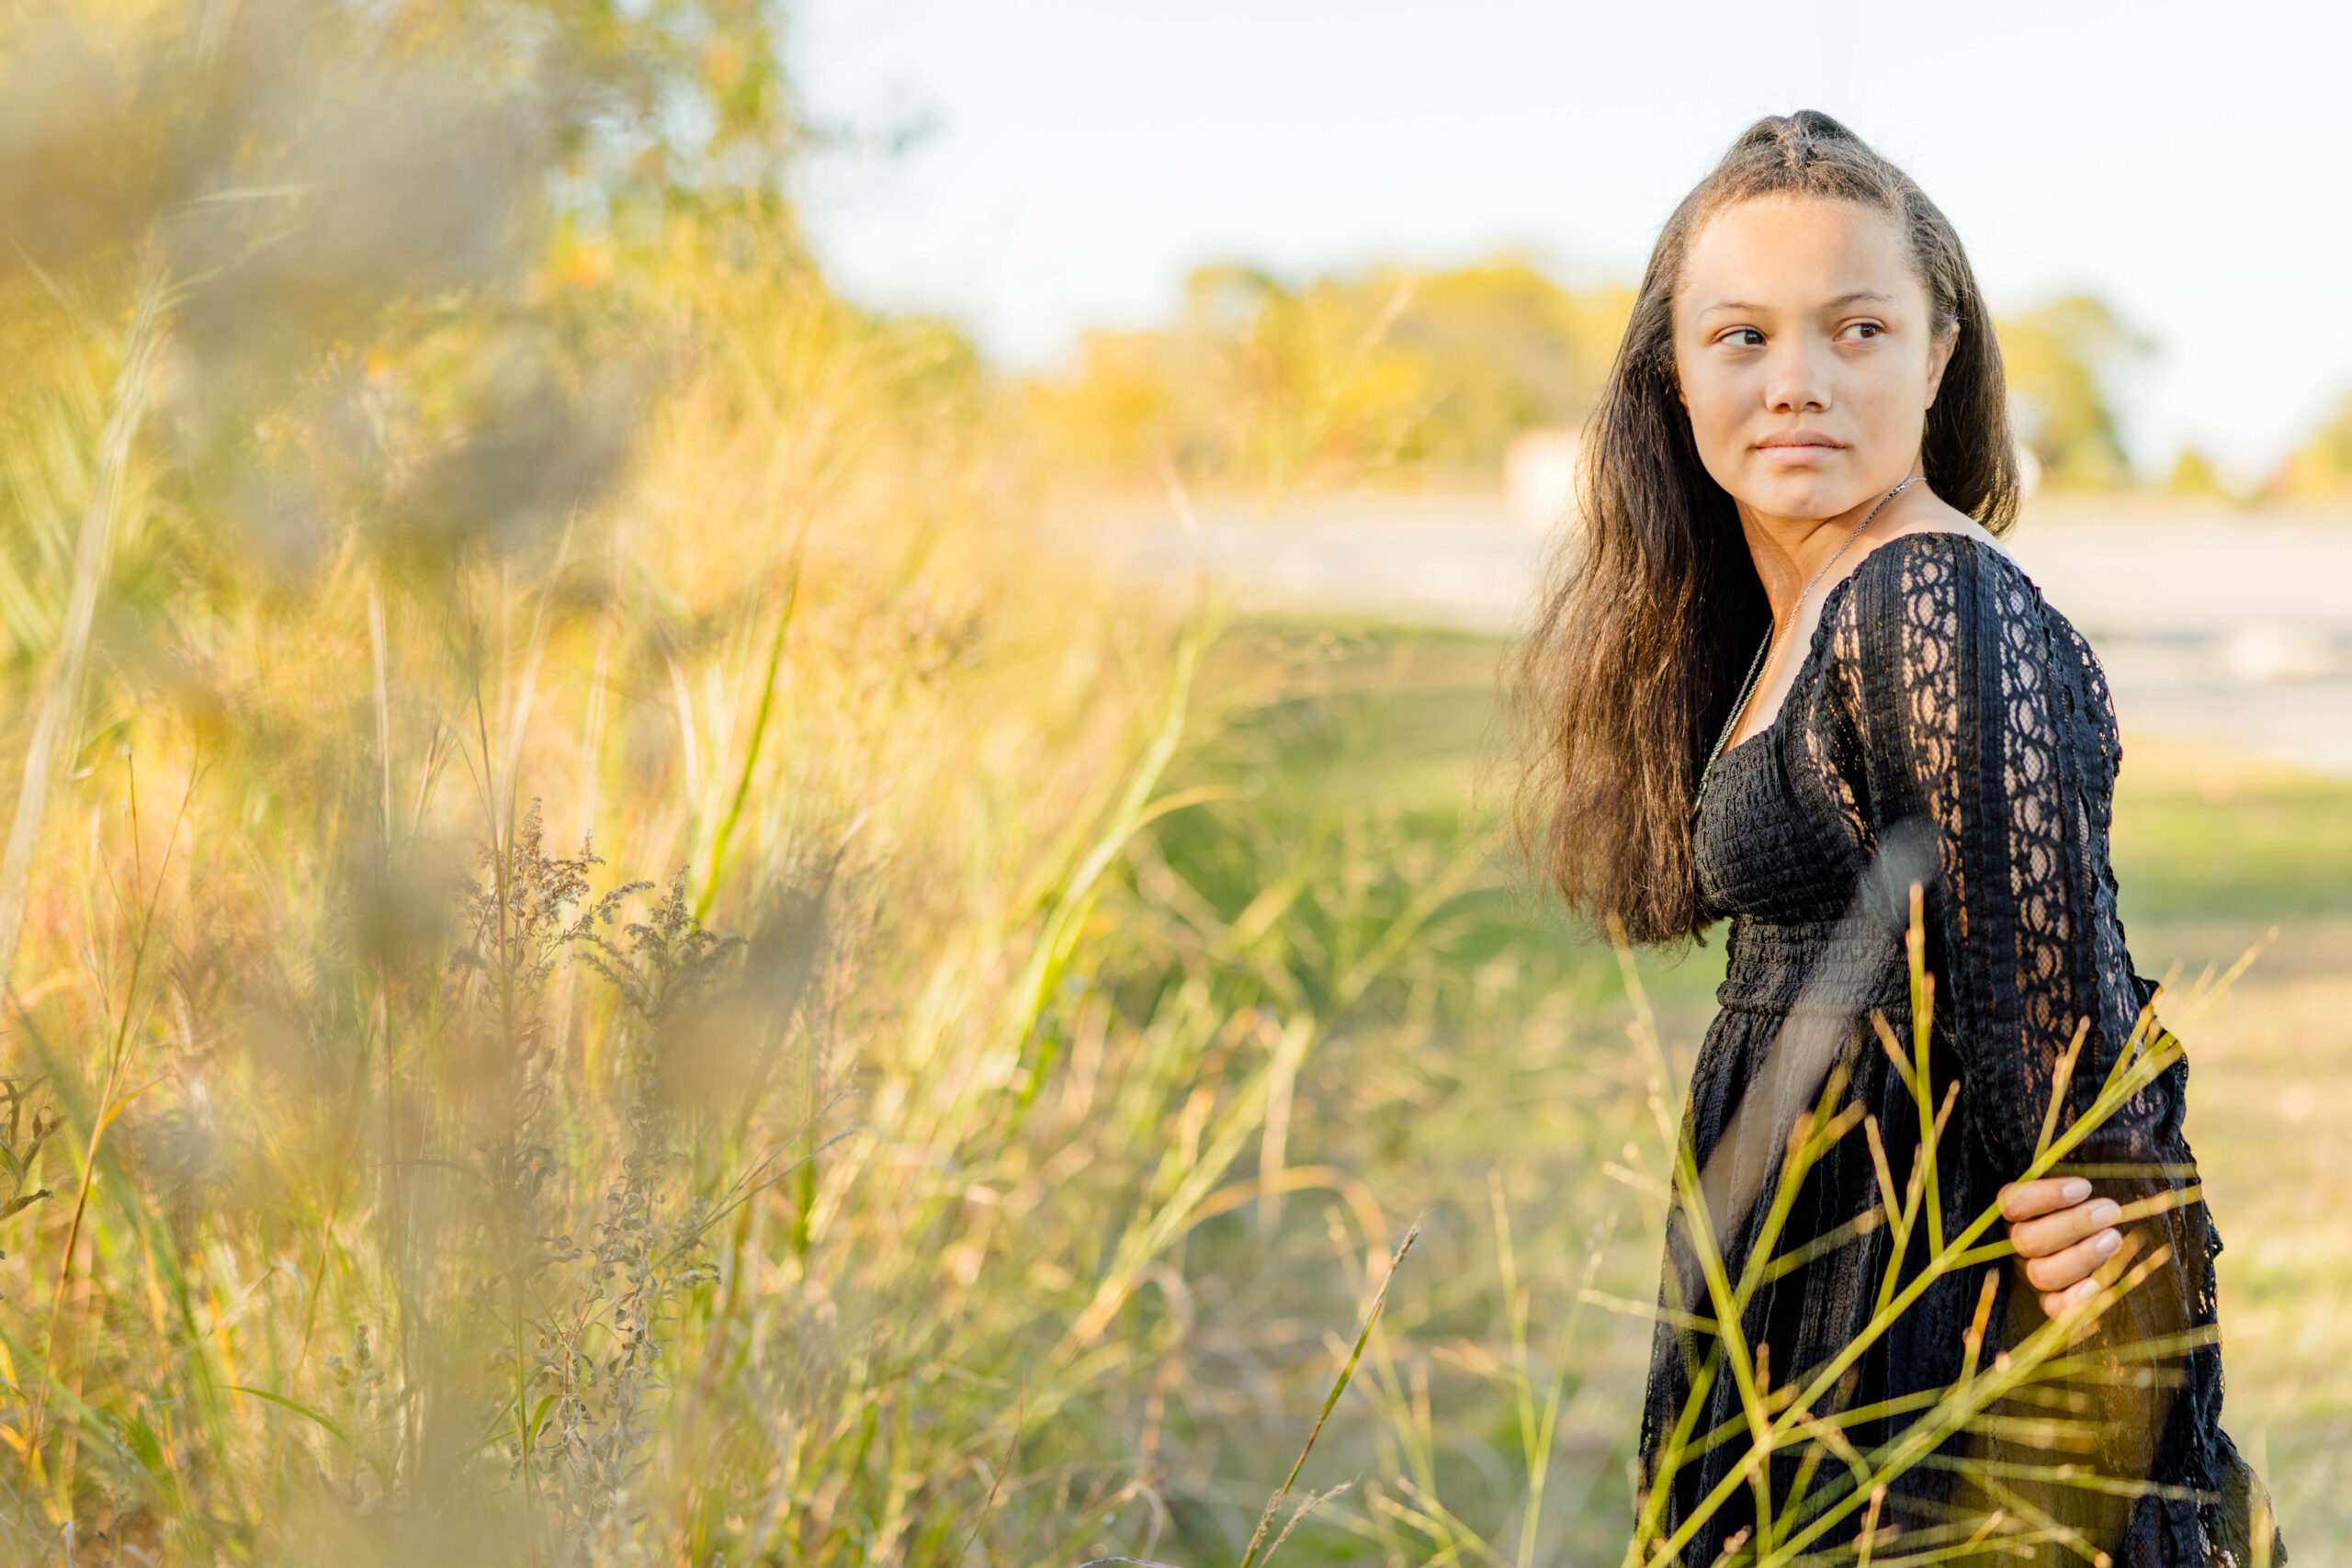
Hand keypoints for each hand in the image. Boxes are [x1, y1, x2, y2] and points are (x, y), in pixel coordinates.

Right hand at [1999, 1176, 2122, 1317]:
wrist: (2106, 1223)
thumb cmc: (2089, 1194)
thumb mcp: (2080, 1175)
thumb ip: (2074, 1168)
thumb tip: (2087, 1147)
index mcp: (2014, 1208)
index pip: (2013, 1204)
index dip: (2046, 1197)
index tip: (2085, 1188)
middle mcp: (2016, 1241)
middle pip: (2028, 1241)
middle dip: (2073, 1226)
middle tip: (2110, 1211)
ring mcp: (2032, 1271)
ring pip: (2041, 1274)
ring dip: (2080, 1257)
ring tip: (2114, 1238)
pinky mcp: (2052, 1298)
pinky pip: (2053, 1307)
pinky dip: (2072, 1301)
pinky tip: (2095, 1287)